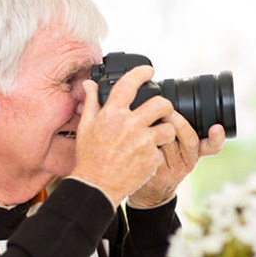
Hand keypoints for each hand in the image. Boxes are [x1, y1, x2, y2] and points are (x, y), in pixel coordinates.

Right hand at [71, 65, 181, 205]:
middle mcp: (129, 125)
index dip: (141, 73)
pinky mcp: (151, 158)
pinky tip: (145, 157)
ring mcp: (142, 142)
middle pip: (161, 104)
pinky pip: (162, 150)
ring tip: (157, 137)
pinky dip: (156, 153)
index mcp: (112, 114)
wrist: (97, 186)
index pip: (129, 84)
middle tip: (163, 110)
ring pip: (169, 128)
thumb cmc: (90, 157)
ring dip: (166, 131)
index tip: (149, 71)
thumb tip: (89, 83)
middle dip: (166, 106)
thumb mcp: (86, 127)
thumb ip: (91, 102)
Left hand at [128, 115, 225, 207]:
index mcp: (198, 149)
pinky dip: (150, 143)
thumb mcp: (176, 143)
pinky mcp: (161, 173)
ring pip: (171, 145)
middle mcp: (190, 159)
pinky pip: (156, 155)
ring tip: (151, 118)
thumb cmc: (162, 156)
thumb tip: (167, 100)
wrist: (150, 187)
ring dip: (162, 130)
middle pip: (191, 140)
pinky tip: (144, 138)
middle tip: (169, 112)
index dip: (217, 138)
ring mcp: (176, 168)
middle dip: (180, 124)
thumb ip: (177, 126)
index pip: (212, 145)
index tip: (217, 128)